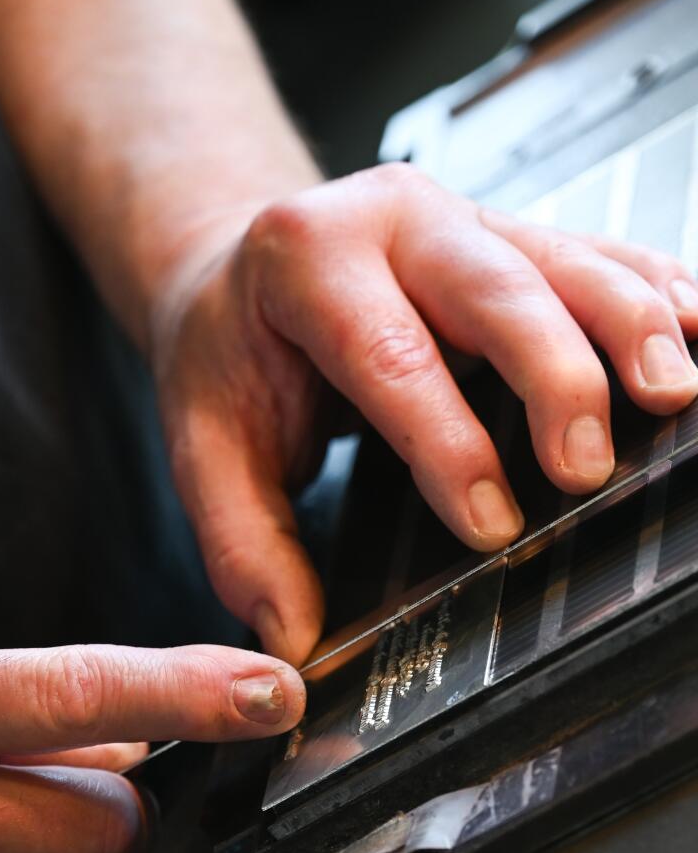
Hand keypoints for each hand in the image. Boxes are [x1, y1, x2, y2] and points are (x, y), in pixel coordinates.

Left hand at [153, 164, 697, 663]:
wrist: (239, 270)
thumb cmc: (230, 350)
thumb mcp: (204, 443)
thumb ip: (244, 542)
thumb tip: (293, 636)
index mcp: (307, 259)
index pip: (388, 353)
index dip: (446, 442)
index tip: (490, 523)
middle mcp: (393, 218)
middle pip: (497, 288)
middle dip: (556, 378)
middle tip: (587, 469)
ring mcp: (463, 216)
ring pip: (567, 260)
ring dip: (631, 327)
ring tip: (674, 396)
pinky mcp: (512, 234)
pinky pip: (600, 251)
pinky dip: (654, 291)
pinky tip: (693, 333)